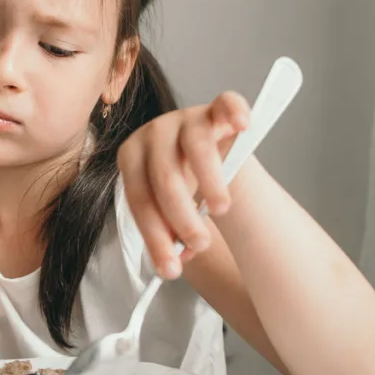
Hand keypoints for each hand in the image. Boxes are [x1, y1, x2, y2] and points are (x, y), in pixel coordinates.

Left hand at [117, 91, 250, 278]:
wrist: (203, 152)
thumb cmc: (181, 185)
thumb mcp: (168, 211)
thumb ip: (169, 233)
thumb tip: (175, 262)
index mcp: (131, 157)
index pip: (139, 199)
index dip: (154, 236)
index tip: (170, 269)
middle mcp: (153, 132)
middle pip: (164, 176)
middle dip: (181, 217)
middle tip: (199, 245)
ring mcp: (185, 117)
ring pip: (195, 147)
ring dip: (208, 181)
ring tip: (220, 210)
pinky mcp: (215, 108)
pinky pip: (226, 104)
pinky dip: (235, 113)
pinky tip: (243, 126)